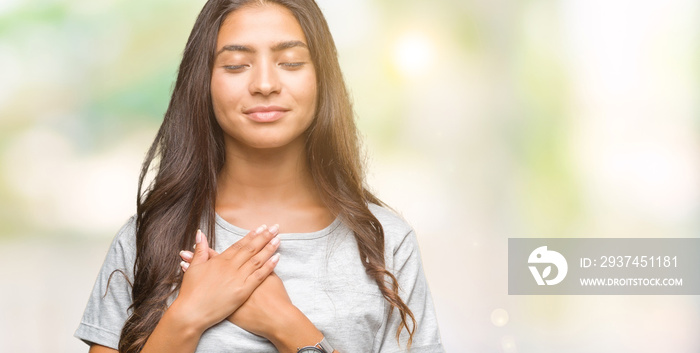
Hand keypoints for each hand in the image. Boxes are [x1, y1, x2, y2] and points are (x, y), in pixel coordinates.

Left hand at [180, 230, 322, 351]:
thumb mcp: (272, 278)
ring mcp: (227, 293)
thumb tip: (268, 256)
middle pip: (213, 266)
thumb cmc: (275, 298)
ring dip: (194, 270)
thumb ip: (265, 266)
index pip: (226, 257)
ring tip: (181, 259)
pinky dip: (198, 289)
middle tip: (182, 251)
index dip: (213, 250)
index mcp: (242, 272)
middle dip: (198, 257)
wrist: (274, 317)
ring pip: (208, 279)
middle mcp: (232, 279)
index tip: (200, 239)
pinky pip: (207, 297)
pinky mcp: (226, 306)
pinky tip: (188, 282)